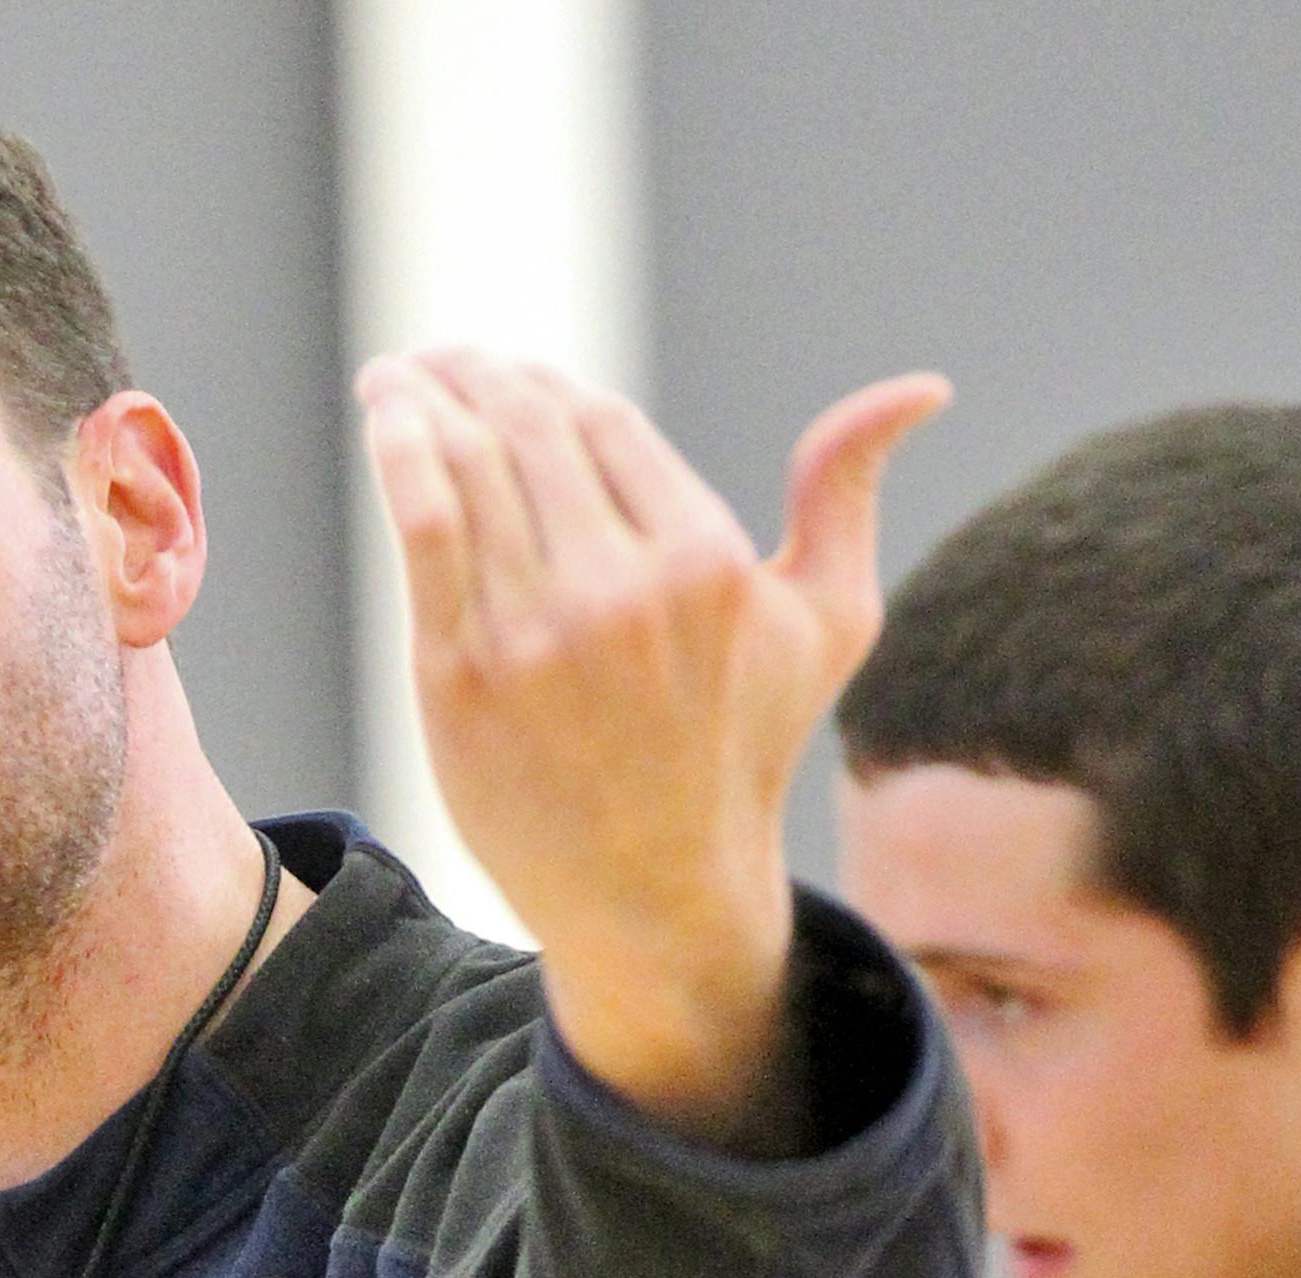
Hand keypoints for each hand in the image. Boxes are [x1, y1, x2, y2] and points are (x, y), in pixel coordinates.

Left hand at [356, 349, 947, 1131]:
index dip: (549, 387)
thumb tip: (917, 388)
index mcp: (707, 562)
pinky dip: (398, 450)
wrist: (656, 893)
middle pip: (528, 431)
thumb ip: (848, 494)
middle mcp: (620, 591)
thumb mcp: (823, 624)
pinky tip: (384, 413)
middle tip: (442, 360)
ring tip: (397, 375)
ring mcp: (534, 634)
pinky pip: (423, 527)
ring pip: (466, 464)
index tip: (510, 376)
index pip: (604, 423)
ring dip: (423, 395)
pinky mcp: (460, 676)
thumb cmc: (742, 751)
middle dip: (477, 374)